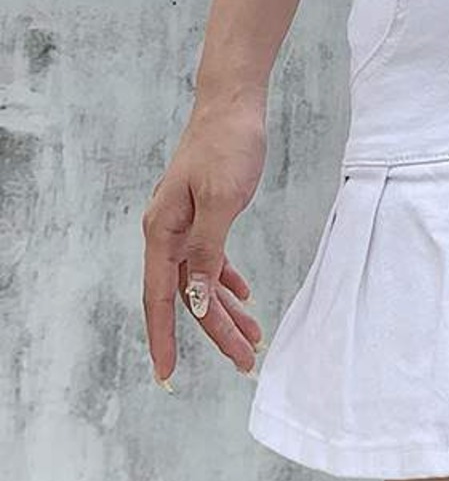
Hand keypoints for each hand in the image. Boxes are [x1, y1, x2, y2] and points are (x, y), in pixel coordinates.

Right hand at [142, 91, 268, 388]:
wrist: (233, 104)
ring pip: (201, 281)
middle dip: (214, 333)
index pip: (162, 298)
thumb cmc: (227, 145)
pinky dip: (225, 281)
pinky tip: (242, 298)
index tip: (167, 376)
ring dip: (225, 311)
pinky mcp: (204, 213)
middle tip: (245, 361)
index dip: (165, 339)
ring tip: (253, 339)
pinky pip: (211, 259)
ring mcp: (184, 223)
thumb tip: (194, 297)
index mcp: (164, 232)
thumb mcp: (222, 200)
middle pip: (187, 296)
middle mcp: (167, 232)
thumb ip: (207, 250)